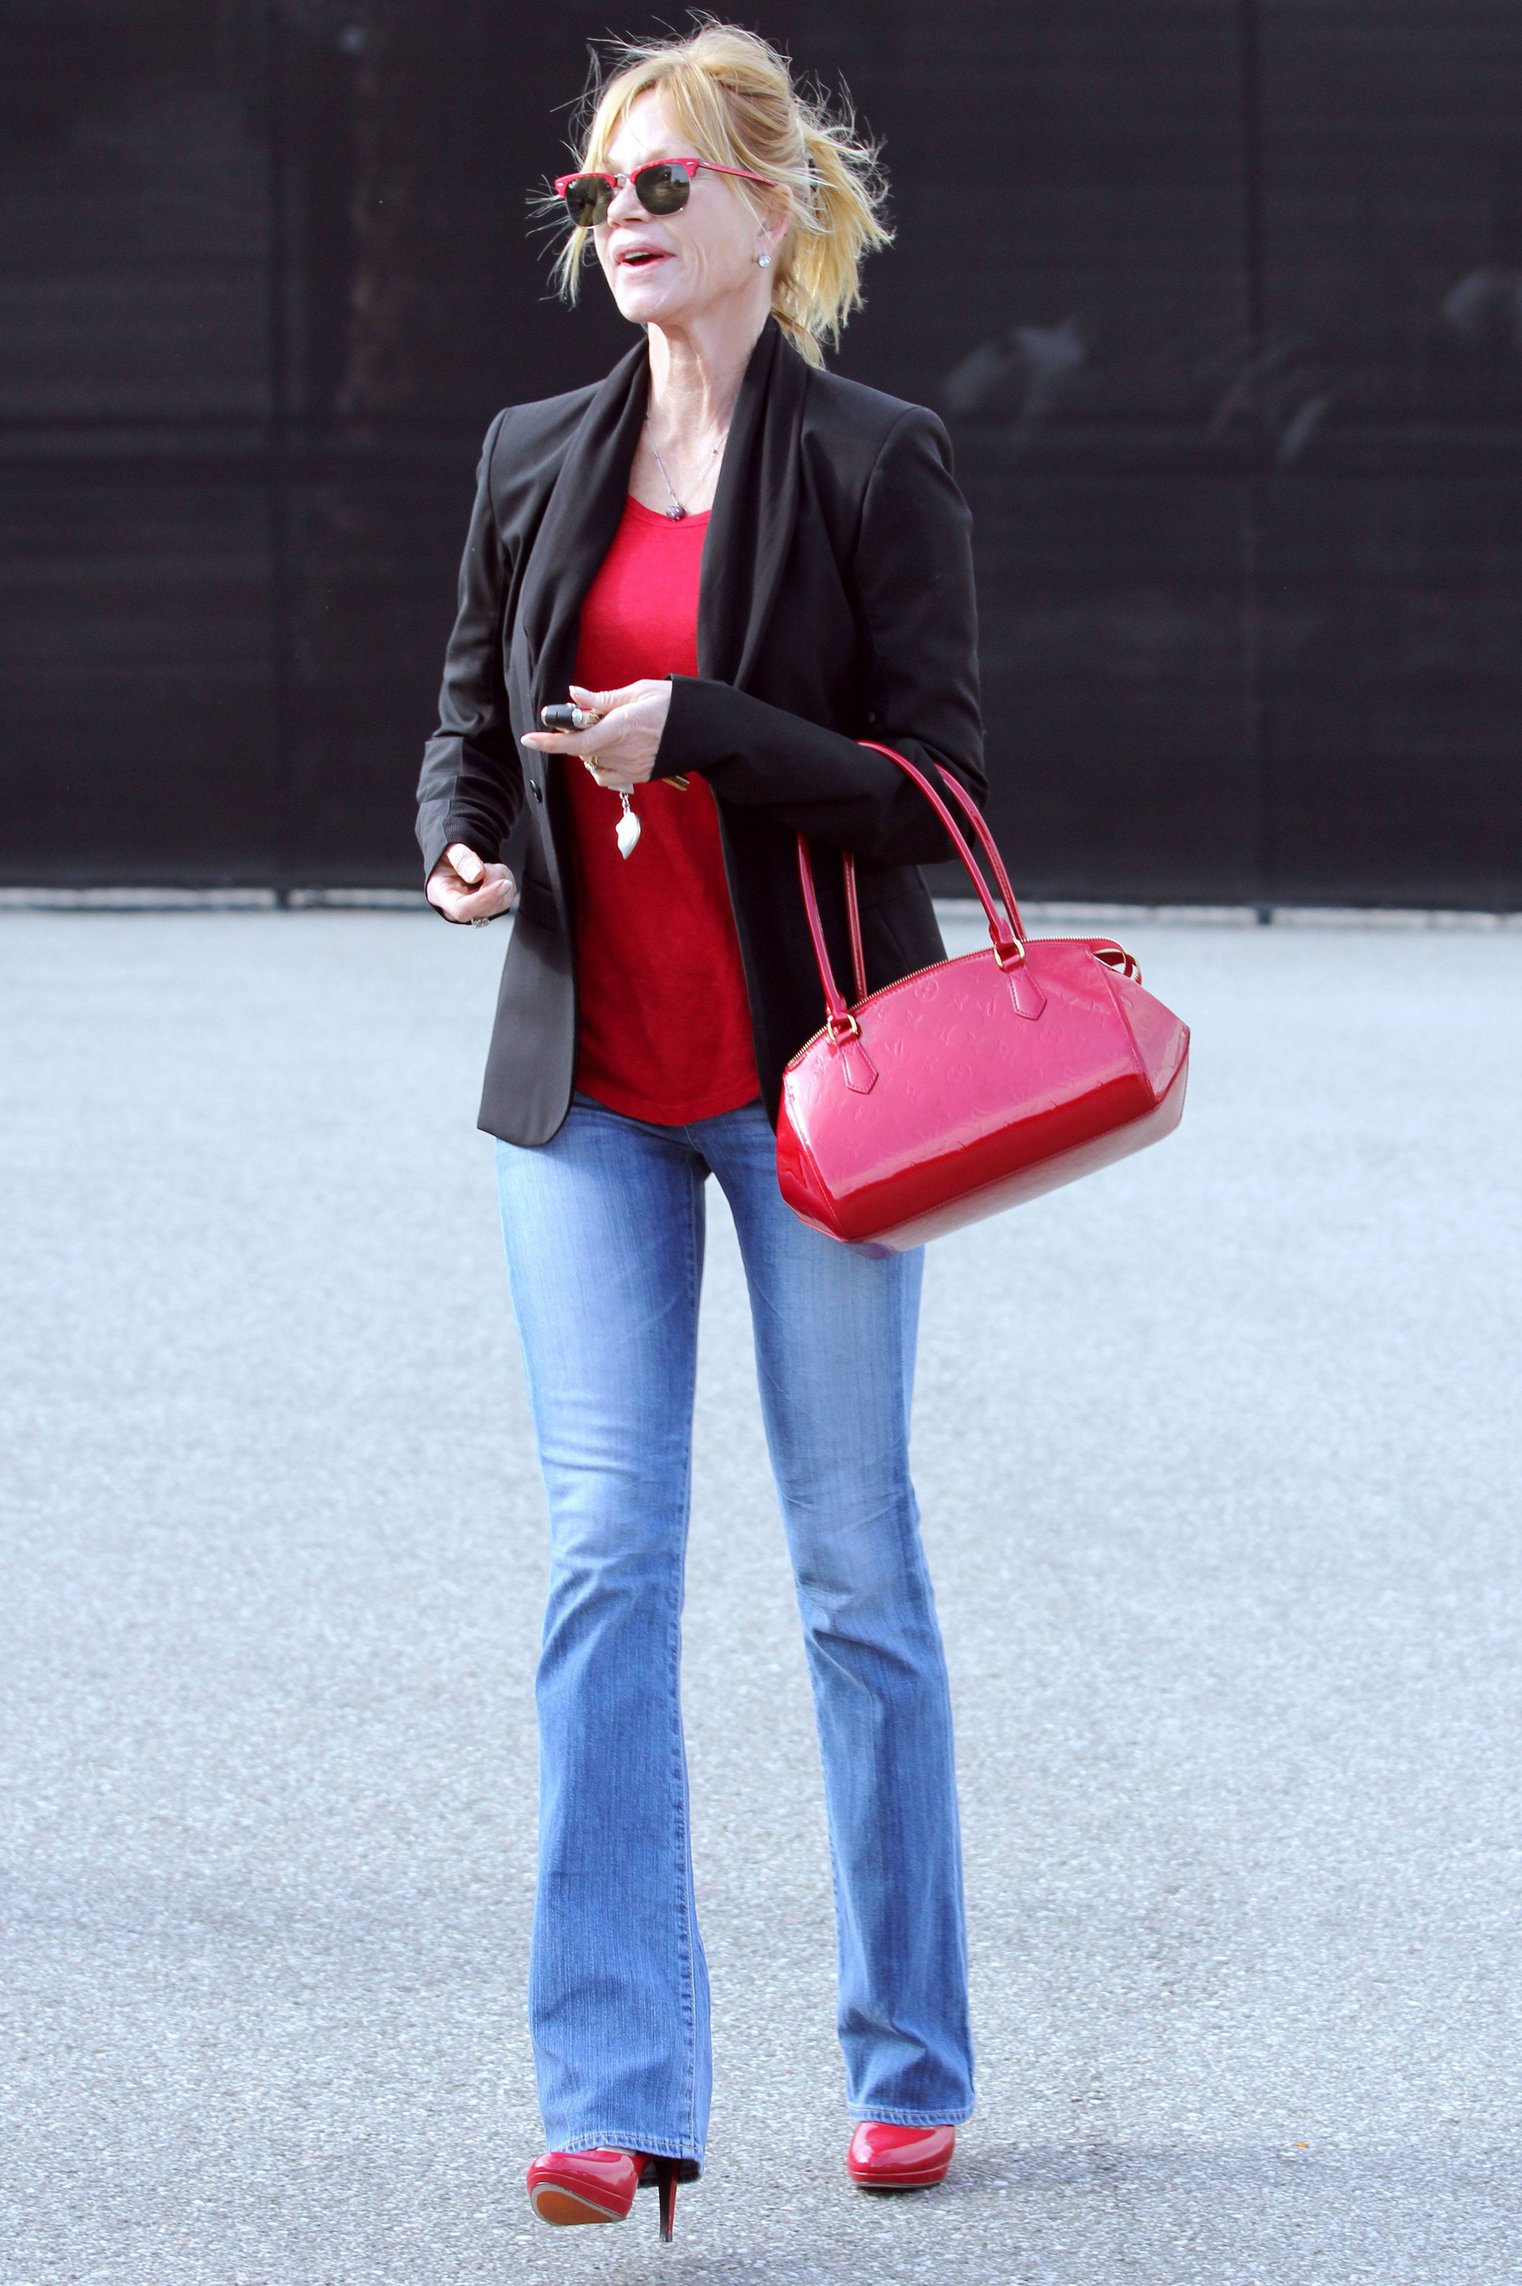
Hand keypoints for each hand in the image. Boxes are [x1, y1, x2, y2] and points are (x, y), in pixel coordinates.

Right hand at [426, 842, 516, 923]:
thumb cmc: (447, 858)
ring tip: (487, 866)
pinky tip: (492, 873)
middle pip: (485, 908)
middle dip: (495, 882)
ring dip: (501, 878)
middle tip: (487, 865)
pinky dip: (506, 880)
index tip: (502, 883)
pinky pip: (507, 898)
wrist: (453, 861)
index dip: (484, 898)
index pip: (462, 909)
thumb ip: (462, 860)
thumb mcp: (450, 850)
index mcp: (440, 895)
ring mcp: (474, 911)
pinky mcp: (490, 908)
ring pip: (500, 903)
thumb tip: (477, 874)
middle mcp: (456, 909)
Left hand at [520, 679, 673, 790]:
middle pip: (582, 750)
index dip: (550, 742)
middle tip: (590, 716)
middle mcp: (624, 752)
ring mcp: (632, 768)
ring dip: (591, 750)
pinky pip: (608, 777)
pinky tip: (612, 752)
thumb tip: (574, 696)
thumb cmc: (674, 704)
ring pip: (594, 763)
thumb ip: (603, 699)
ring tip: (610, 732)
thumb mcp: (638, 692)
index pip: (576, 741)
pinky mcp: (640, 777)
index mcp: (621, 727)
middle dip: (578, 735)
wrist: (707, 729)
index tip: (529, 738)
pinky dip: (601, 766)